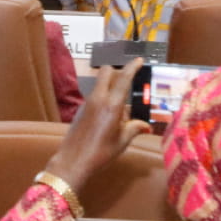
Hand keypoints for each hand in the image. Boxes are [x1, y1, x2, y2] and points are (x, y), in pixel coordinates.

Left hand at [43, 60, 148, 192]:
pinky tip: (111, 117)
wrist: (73, 160)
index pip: (123, 79)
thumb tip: (146, 126)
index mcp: (111, 105)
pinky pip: (95, 95)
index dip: (132, 67)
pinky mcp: (81, 109)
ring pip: (100, 84)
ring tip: (123, 108)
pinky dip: (104, 97)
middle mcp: (98, 99)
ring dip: (111, 86)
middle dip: (117, 71)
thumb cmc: (101, 152)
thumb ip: (134, 128)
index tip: (139, 60)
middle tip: (129, 81)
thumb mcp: (122, 141)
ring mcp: (87, 102)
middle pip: (106, 72)